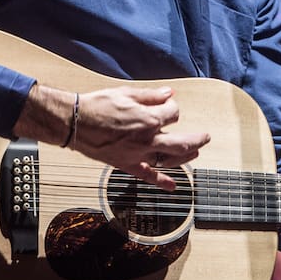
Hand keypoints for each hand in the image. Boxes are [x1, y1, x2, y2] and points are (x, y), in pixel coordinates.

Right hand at [77, 85, 210, 190]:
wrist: (74, 122)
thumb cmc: (97, 106)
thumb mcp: (126, 93)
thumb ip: (151, 95)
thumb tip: (168, 93)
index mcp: (148, 119)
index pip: (173, 114)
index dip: (172, 107)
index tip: (168, 105)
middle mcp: (147, 139)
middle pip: (182, 141)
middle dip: (197, 138)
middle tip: (205, 136)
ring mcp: (139, 154)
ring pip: (170, 159)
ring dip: (186, 157)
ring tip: (195, 152)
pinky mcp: (128, 165)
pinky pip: (148, 176)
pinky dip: (162, 182)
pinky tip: (173, 186)